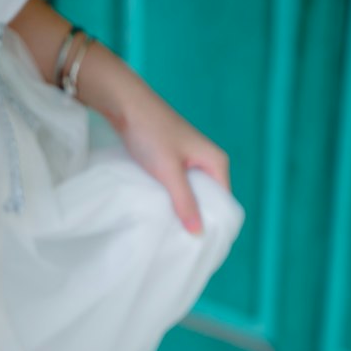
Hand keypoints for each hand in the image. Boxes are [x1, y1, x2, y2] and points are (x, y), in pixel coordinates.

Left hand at [120, 85, 230, 234]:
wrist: (126, 104)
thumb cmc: (151, 134)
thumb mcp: (169, 172)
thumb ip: (185, 202)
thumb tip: (199, 233)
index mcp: (216, 162)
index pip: (225, 202)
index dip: (215, 223)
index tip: (203, 247)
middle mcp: (208, 160)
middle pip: (209, 199)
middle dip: (198, 218)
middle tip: (184, 244)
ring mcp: (190, 158)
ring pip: (191, 192)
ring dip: (182, 208)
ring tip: (171, 231)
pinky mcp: (173, 158)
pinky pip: (179, 185)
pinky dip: (172, 197)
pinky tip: (161, 210)